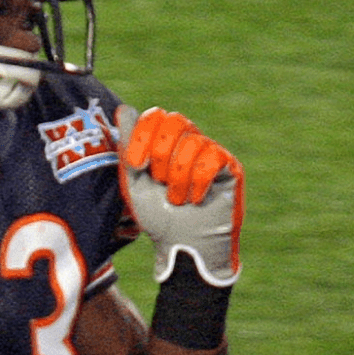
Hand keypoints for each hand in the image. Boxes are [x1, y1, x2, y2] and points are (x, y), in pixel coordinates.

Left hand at [116, 105, 242, 285]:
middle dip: (160, 153)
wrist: (184, 246)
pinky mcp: (229, 167)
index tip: (136, 165)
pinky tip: (195, 199)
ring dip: (178, 177)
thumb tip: (124, 108)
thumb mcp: (135, 183)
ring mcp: (210, 152)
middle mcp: (189, 142)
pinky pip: (212, 158)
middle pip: (175, 120)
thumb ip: (129, 148)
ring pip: (193, 142)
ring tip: (177, 200)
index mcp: (165, 142)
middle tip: (159, 181)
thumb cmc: (159, 218)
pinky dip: (198, 182)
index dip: (143, 135)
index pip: (156, 116)